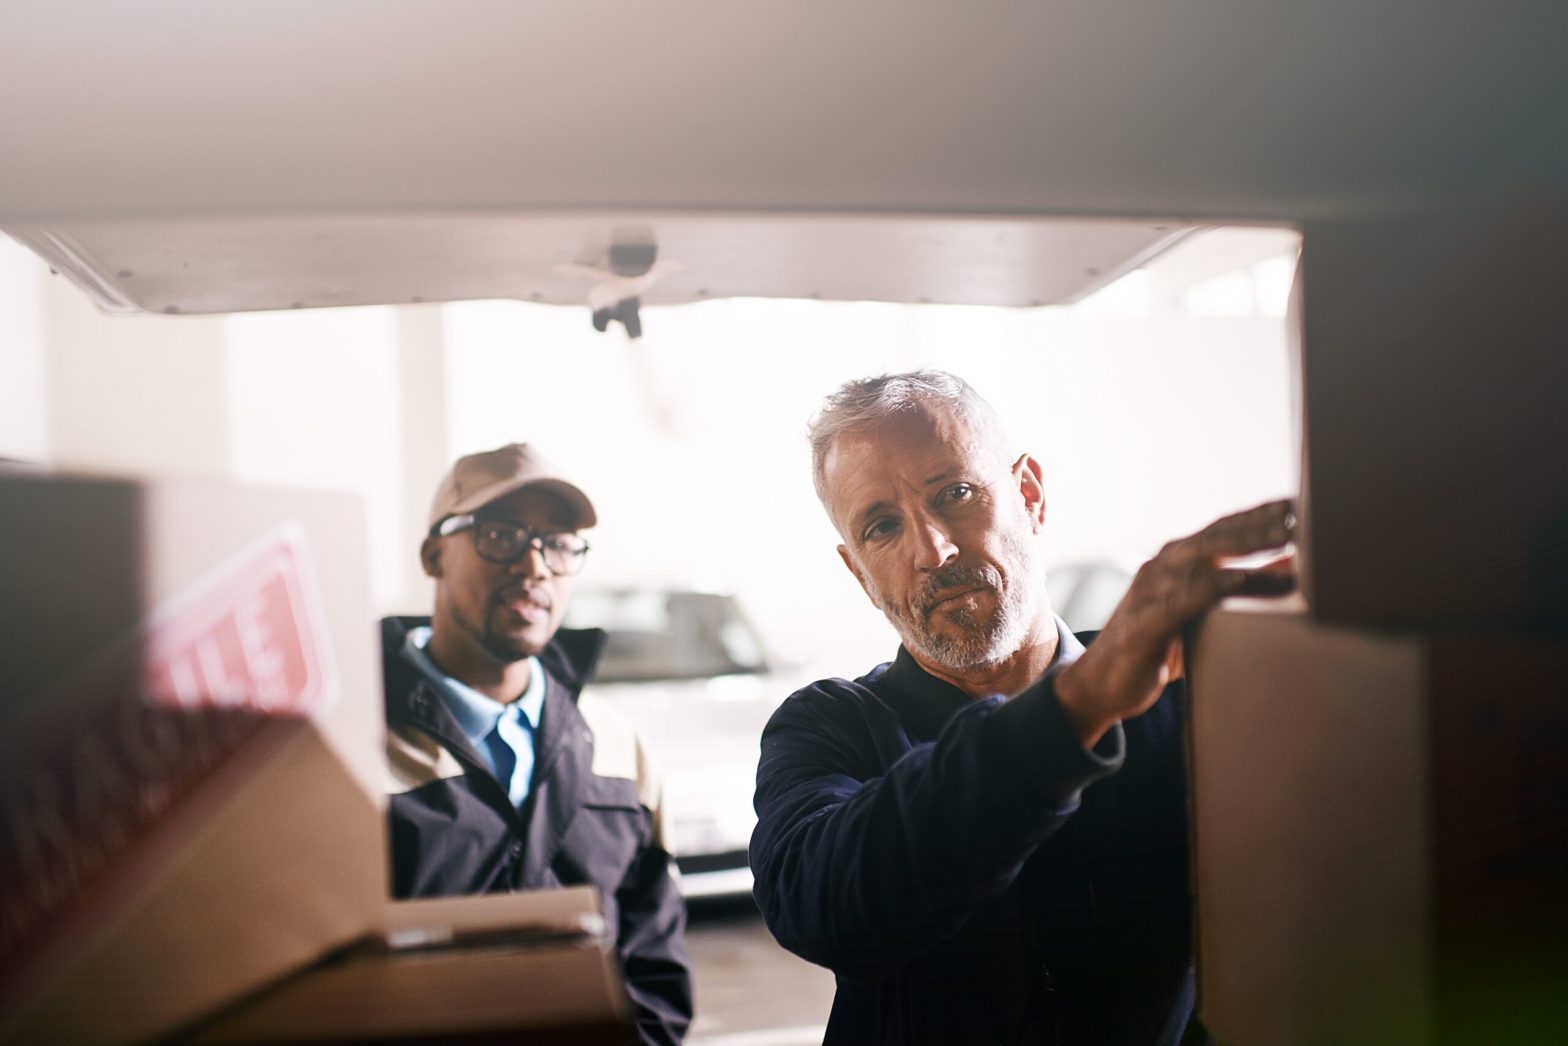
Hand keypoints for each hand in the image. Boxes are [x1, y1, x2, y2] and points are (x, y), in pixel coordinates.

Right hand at [1055, 499, 1296, 746]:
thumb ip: (1239, 590)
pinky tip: (1236, 580)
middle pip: (1214, 537)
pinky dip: (1208, 588)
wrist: (1100, 684)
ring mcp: (1148, 593)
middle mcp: (1160, 569)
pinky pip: (1178, 601)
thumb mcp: (1202, 615)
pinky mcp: (1142, 624)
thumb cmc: (1158, 647)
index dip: (1258, 515)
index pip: (1221, 530)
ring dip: (1242, 547)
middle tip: (1297, 514)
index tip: (1297, 503)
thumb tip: (1291, 570)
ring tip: (1282, 538)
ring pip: (1199, 561)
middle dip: (1257, 524)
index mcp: (1174, 564)